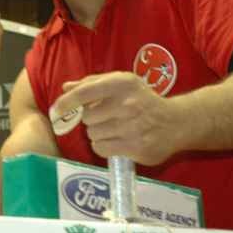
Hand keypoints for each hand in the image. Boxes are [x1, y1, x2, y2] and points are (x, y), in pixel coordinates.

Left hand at [50, 72, 186, 165]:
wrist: (176, 122)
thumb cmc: (142, 99)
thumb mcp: (120, 84)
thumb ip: (91, 84)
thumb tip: (65, 87)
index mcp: (122, 83)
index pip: (86, 92)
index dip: (67, 102)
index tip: (56, 110)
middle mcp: (127, 104)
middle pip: (87, 117)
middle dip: (91, 119)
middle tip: (105, 118)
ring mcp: (133, 127)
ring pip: (93, 134)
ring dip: (98, 134)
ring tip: (114, 129)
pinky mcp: (136, 147)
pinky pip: (102, 149)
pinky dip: (103, 147)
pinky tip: (116, 141)